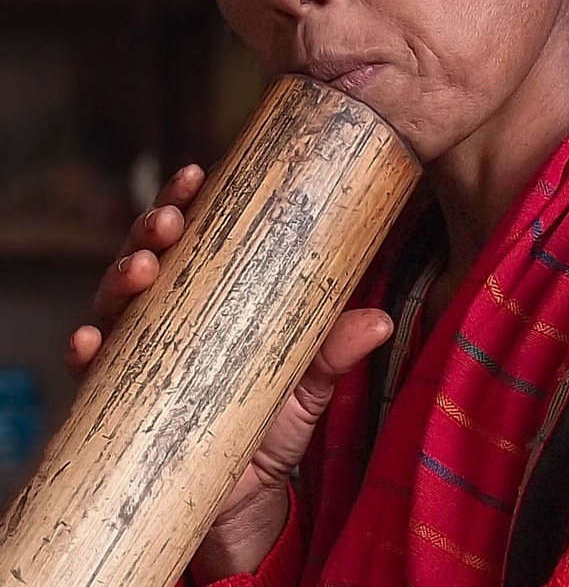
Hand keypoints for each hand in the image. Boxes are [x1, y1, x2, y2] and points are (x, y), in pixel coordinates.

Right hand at [65, 162, 392, 578]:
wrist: (244, 500)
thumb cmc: (269, 422)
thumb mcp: (306, 385)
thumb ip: (334, 354)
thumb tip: (379, 320)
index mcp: (209, 293)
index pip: (194, 233)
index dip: (187, 199)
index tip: (198, 174)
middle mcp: (167, 313)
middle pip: (149, 253)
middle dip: (152, 227)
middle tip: (169, 220)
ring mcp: (139, 352)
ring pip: (116, 298)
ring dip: (121, 275)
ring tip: (141, 268)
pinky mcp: (118, 398)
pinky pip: (92, 370)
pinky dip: (85, 349)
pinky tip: (89, 342)